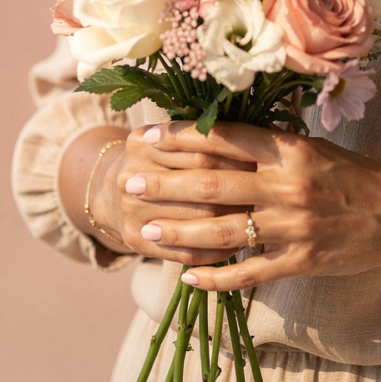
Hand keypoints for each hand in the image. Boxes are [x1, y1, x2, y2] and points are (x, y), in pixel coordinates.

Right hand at [86, 125, 254, 266]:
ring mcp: (130, 210)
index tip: (263, 164)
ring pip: (193, 219)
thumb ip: (204, 134)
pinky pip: (183, 251)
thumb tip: (261, 130)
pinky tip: (238, 246)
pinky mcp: (134, 241)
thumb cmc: (159, 159)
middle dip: (237, 191)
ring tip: (260, 221)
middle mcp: (130, 175)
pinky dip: (214, 251)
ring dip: (231, 222)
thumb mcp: (171, 138)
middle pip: (198, 184)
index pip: (201, 150)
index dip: (236, 158)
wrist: (113, 192)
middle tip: (267, 194)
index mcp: (143, 142)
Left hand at [127, 121, 380, 290]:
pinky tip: (187, 277)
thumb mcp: (314, 146)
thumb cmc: (353, 174)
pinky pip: (249, 274)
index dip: (183, 136)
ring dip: (178, 233)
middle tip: (129, 182)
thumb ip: (270, 144)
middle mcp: (287, 185)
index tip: (149, 135)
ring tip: (144, 231)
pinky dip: (216, 279)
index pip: (225, 139)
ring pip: (222, 232)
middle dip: (166, 184)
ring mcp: (292, 227)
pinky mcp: (299, 261)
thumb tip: (220, 132)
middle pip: (213, 185)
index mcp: (290, 150)